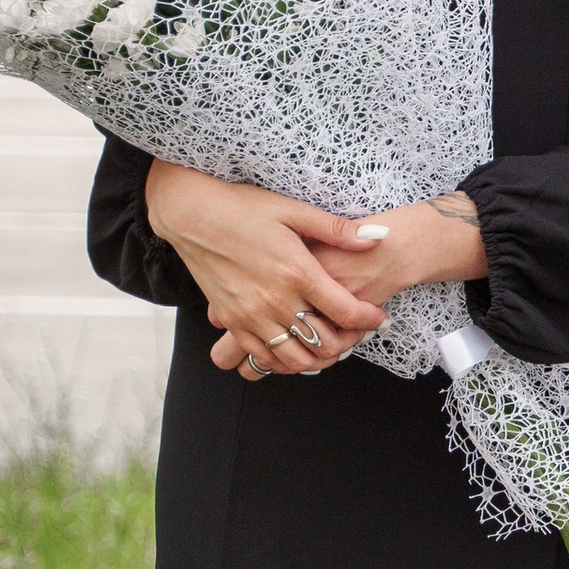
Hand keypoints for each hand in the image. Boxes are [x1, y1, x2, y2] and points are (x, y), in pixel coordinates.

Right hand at [145, 160, 390, 381]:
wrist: (191, 214)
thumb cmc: (242, 207)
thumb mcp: (293, 210)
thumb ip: (336, 229)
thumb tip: (377, 237)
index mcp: (297, 272)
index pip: (346, 312)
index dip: (369, 320)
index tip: (377, 317)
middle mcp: (275, 300)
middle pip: (324, 343)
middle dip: (349, 342)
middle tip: (357, 333)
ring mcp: (250, 315)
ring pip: (295, 359)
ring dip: (319, 358)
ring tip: (331, 345)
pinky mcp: (232, 321)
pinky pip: (263, 357)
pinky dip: (285, 361)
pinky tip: (297, 348)